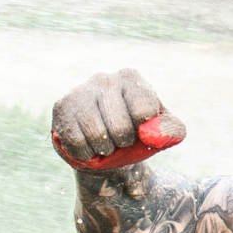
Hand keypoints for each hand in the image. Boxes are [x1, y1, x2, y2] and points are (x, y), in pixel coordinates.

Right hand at [51, 68, 185, 171]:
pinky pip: (77, 142)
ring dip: (105, 150)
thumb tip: (151, 134)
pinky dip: (86, 154)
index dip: (142, 131)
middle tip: (120, 139)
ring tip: (105, 142)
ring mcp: (80, 91)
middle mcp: (104, 78)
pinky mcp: (62, 107)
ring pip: (97, 136)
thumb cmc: (138, 136)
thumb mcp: (163, 132)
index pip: (143, 113)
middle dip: (123, 143)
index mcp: (131, 78)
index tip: (139, 129)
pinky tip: (88, 145)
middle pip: (120, 127)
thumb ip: (171, 130)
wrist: (107, 147)